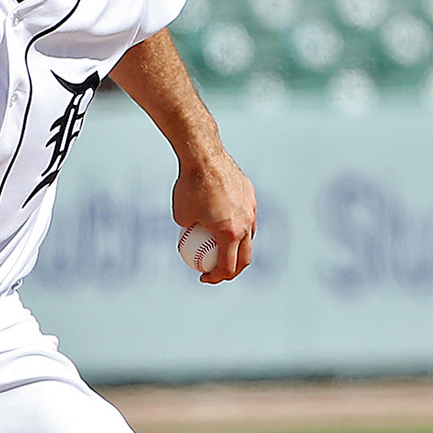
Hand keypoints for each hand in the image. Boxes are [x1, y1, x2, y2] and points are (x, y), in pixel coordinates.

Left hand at [173, 148, 255, 283]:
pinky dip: (238, 226)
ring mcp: (251, 209)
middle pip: (245, 258)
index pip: (227, 266)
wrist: (203, 155)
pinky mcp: (251, 195)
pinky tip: (224, 222)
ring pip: (249, 237)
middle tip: (217, 272)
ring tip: (223, 250)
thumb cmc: (188, 186)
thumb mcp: (181, 216)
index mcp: (230, 234)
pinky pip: (247, 217)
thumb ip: (189, 230)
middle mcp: (246, 224)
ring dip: (238, 249)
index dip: (215, 278)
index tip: (204, 277)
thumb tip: (189, 239)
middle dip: (233, 271)